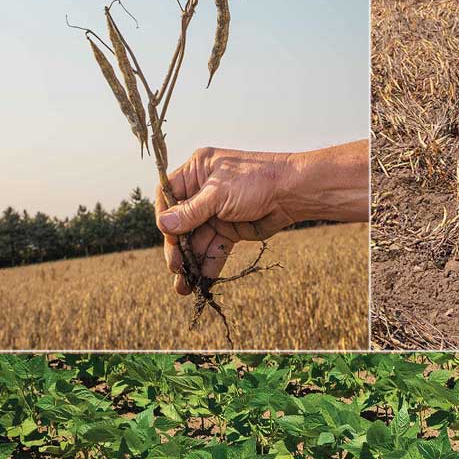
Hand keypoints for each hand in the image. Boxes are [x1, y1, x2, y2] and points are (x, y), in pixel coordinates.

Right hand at [155, 147, 296, 294]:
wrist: (294, 193)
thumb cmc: (257, 181)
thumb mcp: (219, 193)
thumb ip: (191, 211)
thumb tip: (164, 225)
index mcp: (196, 171)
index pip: (168, 195)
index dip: (165, 217)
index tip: (167, 237)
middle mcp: (203, 191)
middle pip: (181, 223)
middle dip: (177, 248)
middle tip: (176, 269)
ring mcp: (217, 211)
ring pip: (197, 240)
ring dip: (191, 263)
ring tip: (184, 287)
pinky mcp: (231, 229)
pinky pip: (215, 248)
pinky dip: (209, 265)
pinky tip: (202, 283)